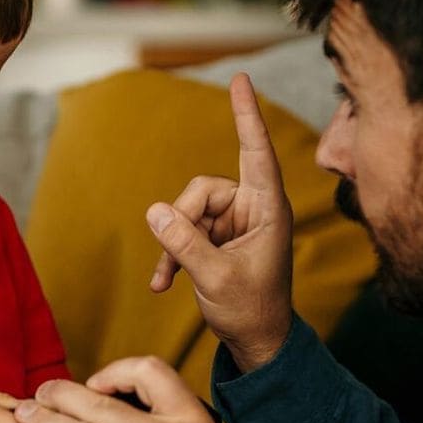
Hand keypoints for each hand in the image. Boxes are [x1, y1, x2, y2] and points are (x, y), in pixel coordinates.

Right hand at [147, 73, 295, 371]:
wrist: (257, 342)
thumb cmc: (252, 311)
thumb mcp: (216, 278)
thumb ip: (184, 244)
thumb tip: (154, 211)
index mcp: (268, 209)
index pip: (257, 151)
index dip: (247, 115)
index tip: (241, 79)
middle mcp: (252, 208)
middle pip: (202, 189)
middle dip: (183, 221)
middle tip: (176, 261)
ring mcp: (233, 223)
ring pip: (187, 209)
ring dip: (173, 243)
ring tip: (171, 277)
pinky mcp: (216, 237)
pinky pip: (182, 229)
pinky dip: (171, 254)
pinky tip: (163, 283)